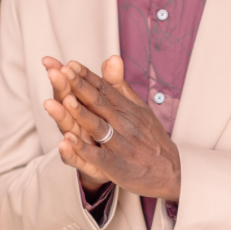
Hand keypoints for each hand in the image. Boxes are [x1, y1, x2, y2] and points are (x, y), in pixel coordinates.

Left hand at [55, 56, 180, 201]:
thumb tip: (111, 58)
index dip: (86, 76)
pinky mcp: (116, 166)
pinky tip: (67, 141)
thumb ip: (119, 85)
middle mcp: (123, 123)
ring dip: (81, 114)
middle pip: (99, 103)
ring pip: (98, 127)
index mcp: (127, 108)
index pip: (104, 88)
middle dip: (79, 87)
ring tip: (65, 100)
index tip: (70, 64)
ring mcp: (120, 144)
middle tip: (62, 73)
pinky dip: (83, 149)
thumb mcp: (138, 107)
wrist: (168, 171)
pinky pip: (97, 156)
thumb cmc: (149, 136)